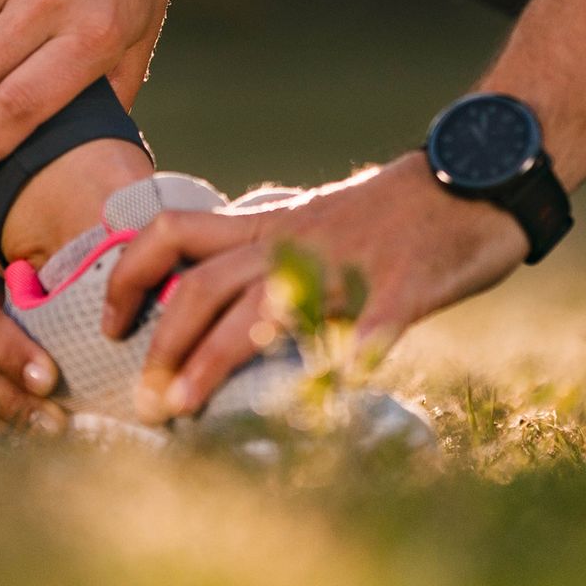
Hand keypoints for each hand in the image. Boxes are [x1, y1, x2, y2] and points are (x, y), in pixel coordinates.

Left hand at [104, 153, 530, 423]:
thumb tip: (207, 271)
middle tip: (146, 401)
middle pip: (203, 285)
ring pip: (264, 306)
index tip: (111, 327)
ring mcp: (347, 263)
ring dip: (215, 358)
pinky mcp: (406, 284)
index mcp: (267, 225)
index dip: (128, 277)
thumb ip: (259, 243)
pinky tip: (338, 382)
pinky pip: (377, 319)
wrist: (474, 178)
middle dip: (163, 343)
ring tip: (185, 408)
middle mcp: (293, 241)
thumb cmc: (391, 211)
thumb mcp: (309, 217)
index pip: (170, 233)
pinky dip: (356, 351)